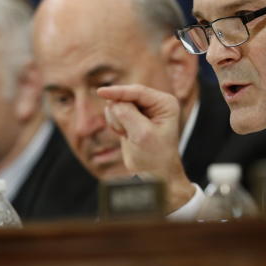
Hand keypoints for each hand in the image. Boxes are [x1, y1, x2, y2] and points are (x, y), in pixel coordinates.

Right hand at [96, 84, 194, 210]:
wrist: (155, 174)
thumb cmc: (155, 156)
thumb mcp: (142, 135)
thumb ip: (127, 114)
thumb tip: (112, 102)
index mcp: (165, 103)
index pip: (138, 92)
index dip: (118, 92)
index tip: (100, 92)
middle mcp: (155, 103)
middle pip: (125, 97)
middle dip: (121, 114)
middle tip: (127, 133)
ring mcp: (142, 109)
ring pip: (117, 105)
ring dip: (118, 121)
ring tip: (129, 135)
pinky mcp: (131, 117)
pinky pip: (113, 113)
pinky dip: (115, 124)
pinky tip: (125, 135)